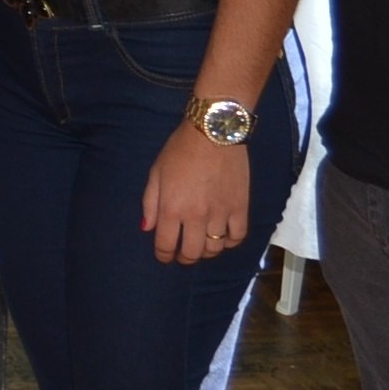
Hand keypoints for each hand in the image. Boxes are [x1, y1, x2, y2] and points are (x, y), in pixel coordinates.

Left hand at [142, 126, 252, 264]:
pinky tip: (223, 237)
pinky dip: (230, 242)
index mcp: (172, 208)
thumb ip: (150, 204)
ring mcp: (221, 213)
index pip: (166, 245)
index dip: (163, 256)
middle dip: (184, 258)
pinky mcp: (241, 207)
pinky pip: (238, 236)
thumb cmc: (180, 150)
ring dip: (206, 252)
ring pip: (215, 249)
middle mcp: (196, 216)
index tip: (164, 256)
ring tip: (202, 245)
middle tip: (183, 254)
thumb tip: (148, 229)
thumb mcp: (156, 173)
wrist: (214, 131)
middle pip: (192, 253)